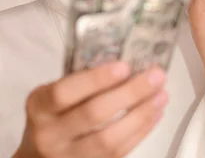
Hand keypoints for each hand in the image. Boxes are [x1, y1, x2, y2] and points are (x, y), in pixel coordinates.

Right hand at [15, 62, 167, 157]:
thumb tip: (127, 59)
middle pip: (93, 115)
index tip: (124, 66)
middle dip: (129, 94)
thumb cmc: (54, 114)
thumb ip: (81, 79)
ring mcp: (69, 157)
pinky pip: (118, 152)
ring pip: (109, 140)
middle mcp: (50, 135)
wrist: (39, 155)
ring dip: (141, 115)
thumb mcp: (54, 93)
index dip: (96, 79)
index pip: (65, 92)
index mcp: (39, 106)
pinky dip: (140, 131)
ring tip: (161, 95)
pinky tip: (155, 113)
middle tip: (155, 76)